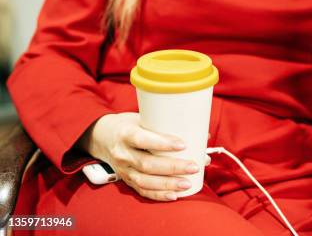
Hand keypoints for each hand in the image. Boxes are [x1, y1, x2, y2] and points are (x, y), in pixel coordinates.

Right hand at [78, 112, 210, 201]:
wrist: (104, 137)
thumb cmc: (132, 125)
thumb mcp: (144, 118)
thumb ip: (169, 126)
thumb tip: (204, 136)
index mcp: (125, 133)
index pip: (142, 139)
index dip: (162, 143)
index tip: (182, 144)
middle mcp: (122, 153)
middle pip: (147, 164)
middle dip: (173, 167)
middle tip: (194, 166)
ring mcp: (124, 169)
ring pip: (145, 180)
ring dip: (168, 184)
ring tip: (187, 183)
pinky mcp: (127, 180)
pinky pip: (143, 190)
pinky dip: (159, 195)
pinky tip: (174, 196)